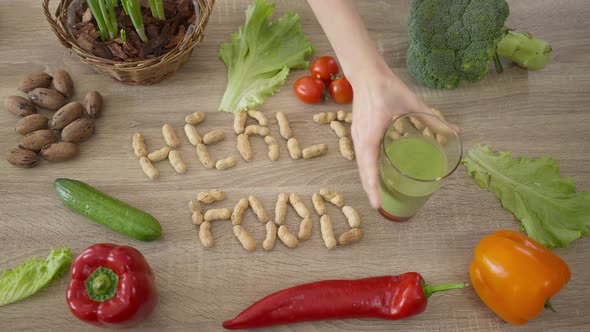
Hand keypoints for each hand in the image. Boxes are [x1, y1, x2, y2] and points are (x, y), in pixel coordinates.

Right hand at [350, 69, 429, 208]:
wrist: (367, 75)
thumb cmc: (387, 87)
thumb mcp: (412, 103)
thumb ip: (432, 119)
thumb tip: (455, 131)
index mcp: (371, 133)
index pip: (368, 166)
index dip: (372, 186)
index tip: (377, 203)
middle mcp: (360, 138)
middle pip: (362, 170)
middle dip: (370, 188)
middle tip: (380, 205)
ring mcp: (356, 136)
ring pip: (360, 164)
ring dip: (367, 179)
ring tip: (377, 194)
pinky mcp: (357, 133)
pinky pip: (361, 156)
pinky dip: (366, 168)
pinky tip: (375, 173)